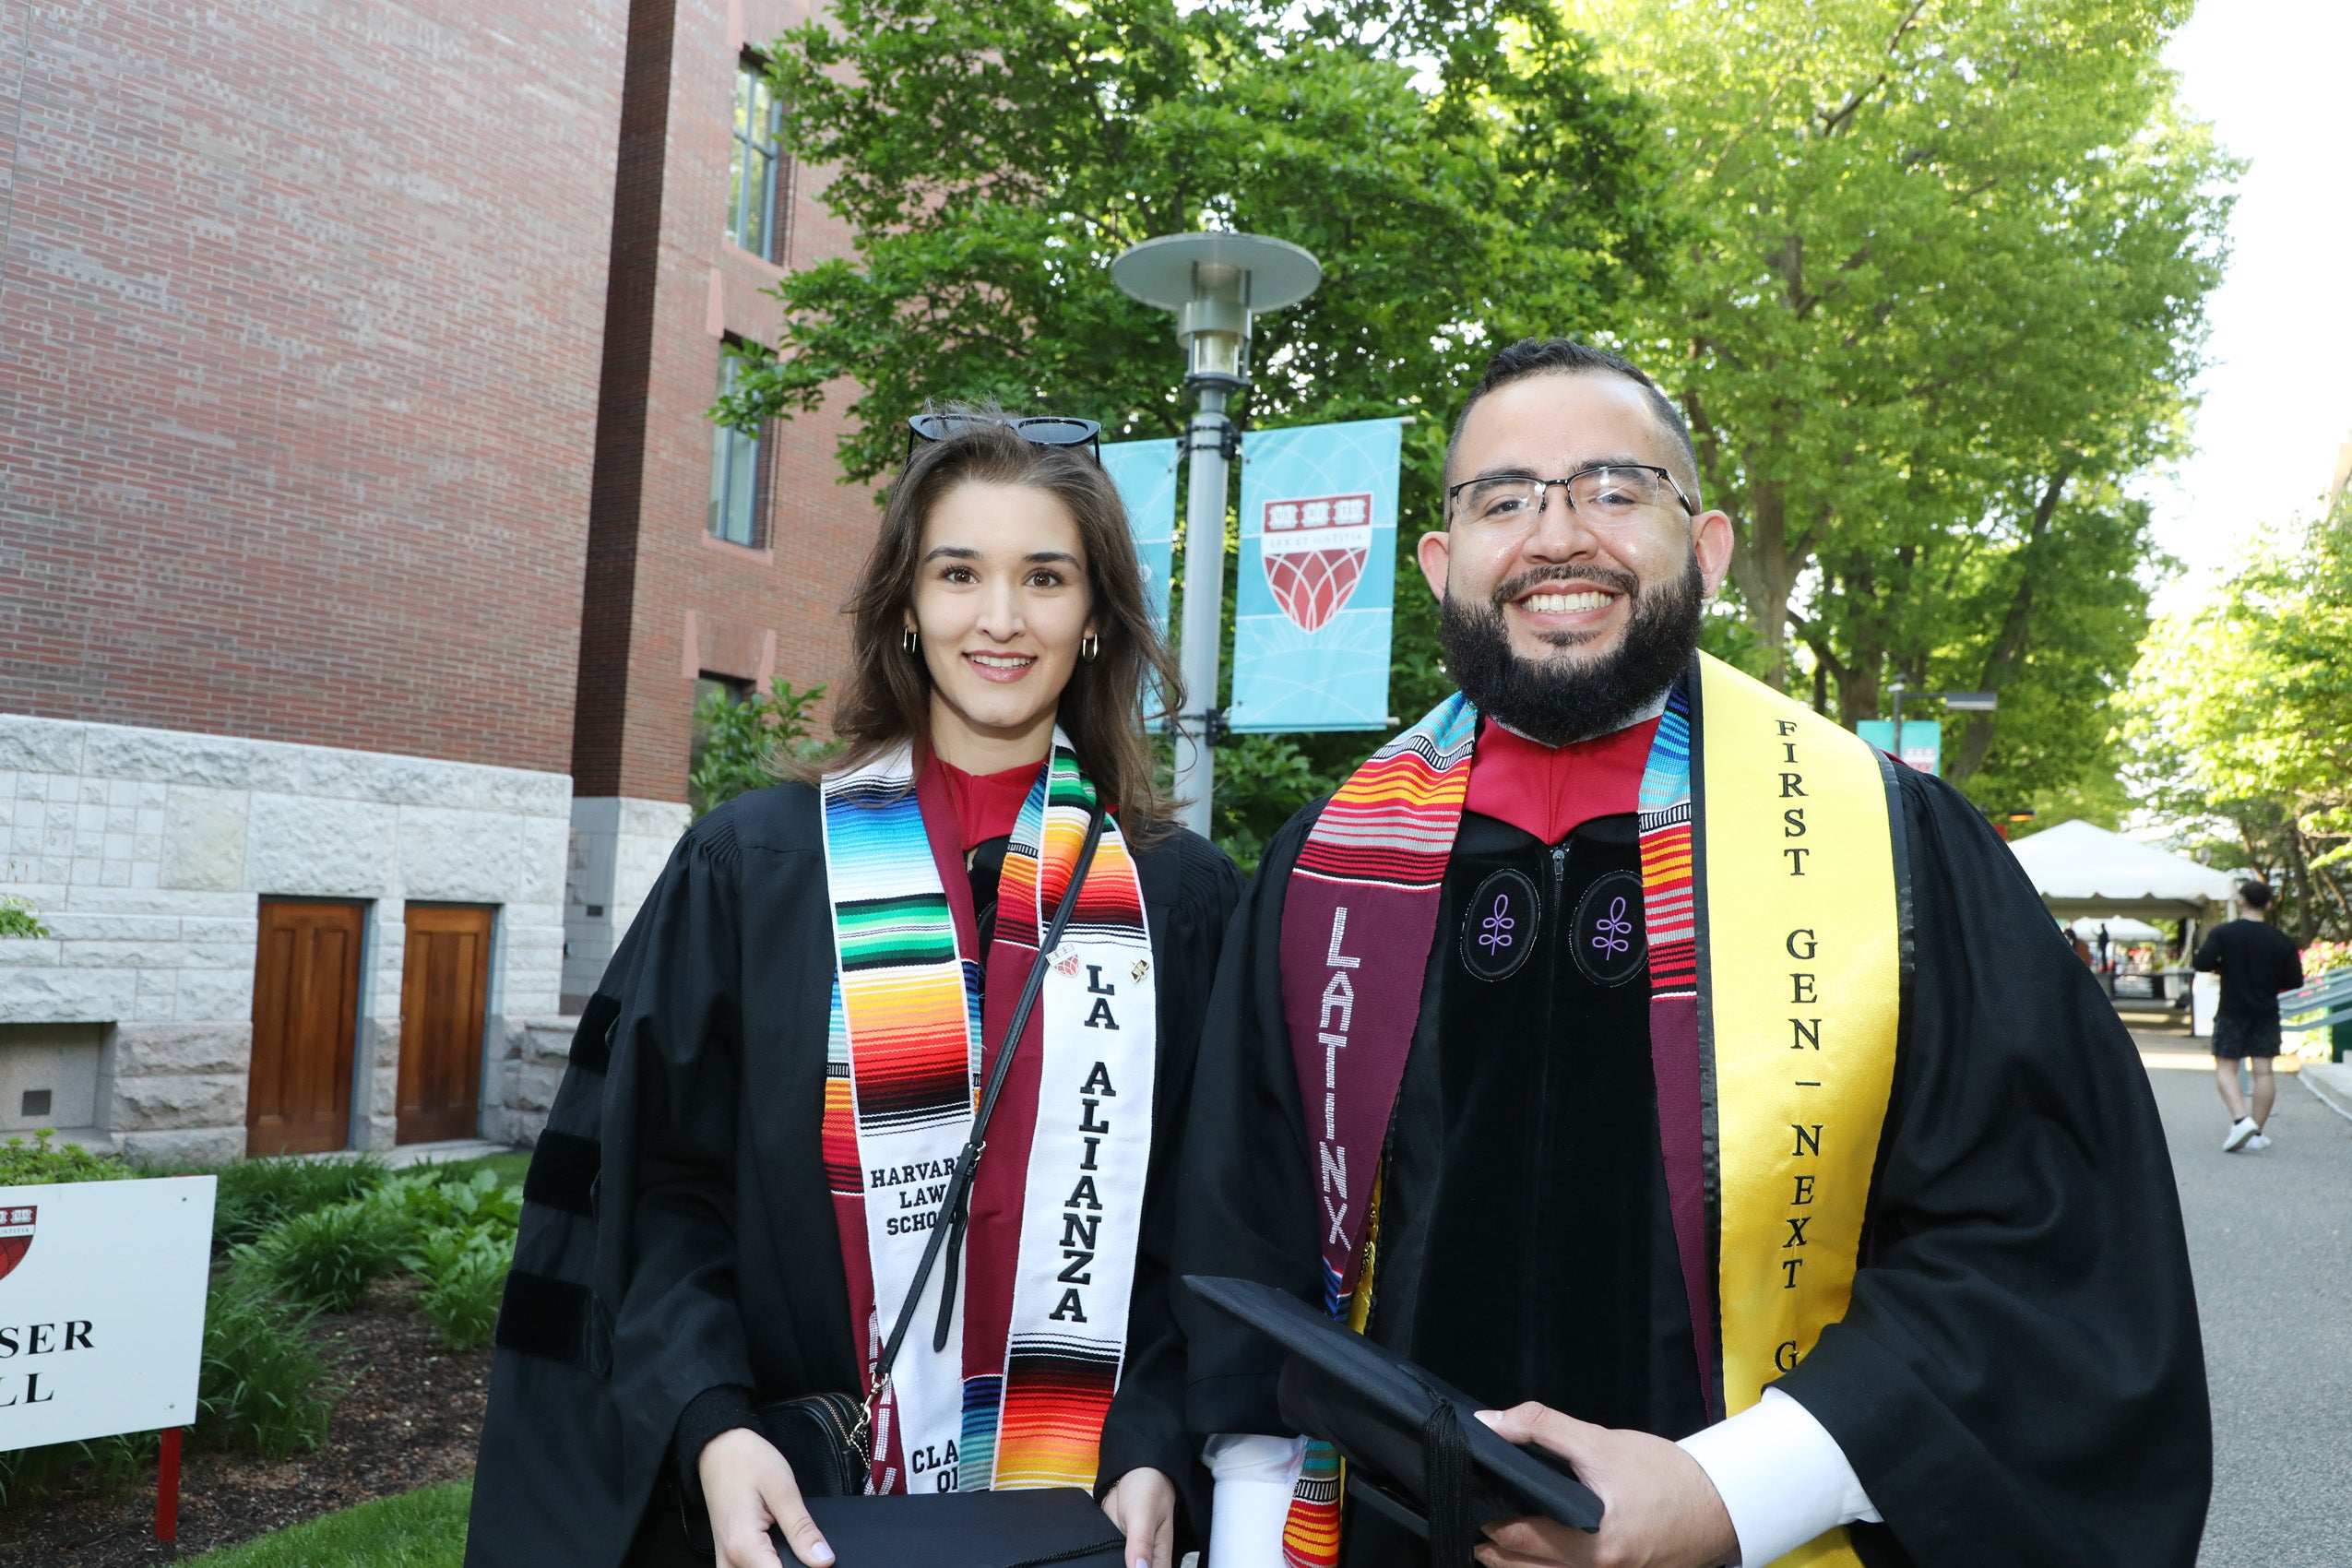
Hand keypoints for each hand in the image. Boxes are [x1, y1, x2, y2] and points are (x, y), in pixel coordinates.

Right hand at [698, 1427, 834, 1567]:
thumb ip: (802, 1529)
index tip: (820, 1561)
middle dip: (792, 1566)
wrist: (719, 1448)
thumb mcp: (783, 1490)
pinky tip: (778, 1552)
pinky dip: (764, 1565)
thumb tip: (823, 1560)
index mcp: (744, 1546)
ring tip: (793, 1546)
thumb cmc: (748, 1461)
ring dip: (776, 1566)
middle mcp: (730, 1560)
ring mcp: (725, 1560)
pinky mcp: (726, 1556)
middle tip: (806, 1545)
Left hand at [1101, 1465, 1176, 1567]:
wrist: (1131, 1471)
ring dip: (1109, 1566)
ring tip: (1101, 1559)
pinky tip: (1093, 1562)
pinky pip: (1107, 1562)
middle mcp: (1145, 1561)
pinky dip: (1100, 1563)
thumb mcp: (1143, 1514)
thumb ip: (1141, 1543)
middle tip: (1111, 1561)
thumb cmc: (1148, 1488)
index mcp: (1160, 1558)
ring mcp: (1127, 1556)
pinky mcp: (1113, 1549)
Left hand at [1472, 1404, 1737, 1567]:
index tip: (1468, 1500)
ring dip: (1515, 1561)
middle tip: (1473, 1519)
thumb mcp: (1601, 1442)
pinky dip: (1544, 1564)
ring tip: (1493, 1537)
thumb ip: (1543, 1428)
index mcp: (1596, 1547)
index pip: (1519, 1539)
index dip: (1487, 1519)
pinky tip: (1533, 1549)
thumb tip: (1491, 1424)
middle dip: (1493, 1546)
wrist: (1721, 1504)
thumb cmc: (1667, 1475)